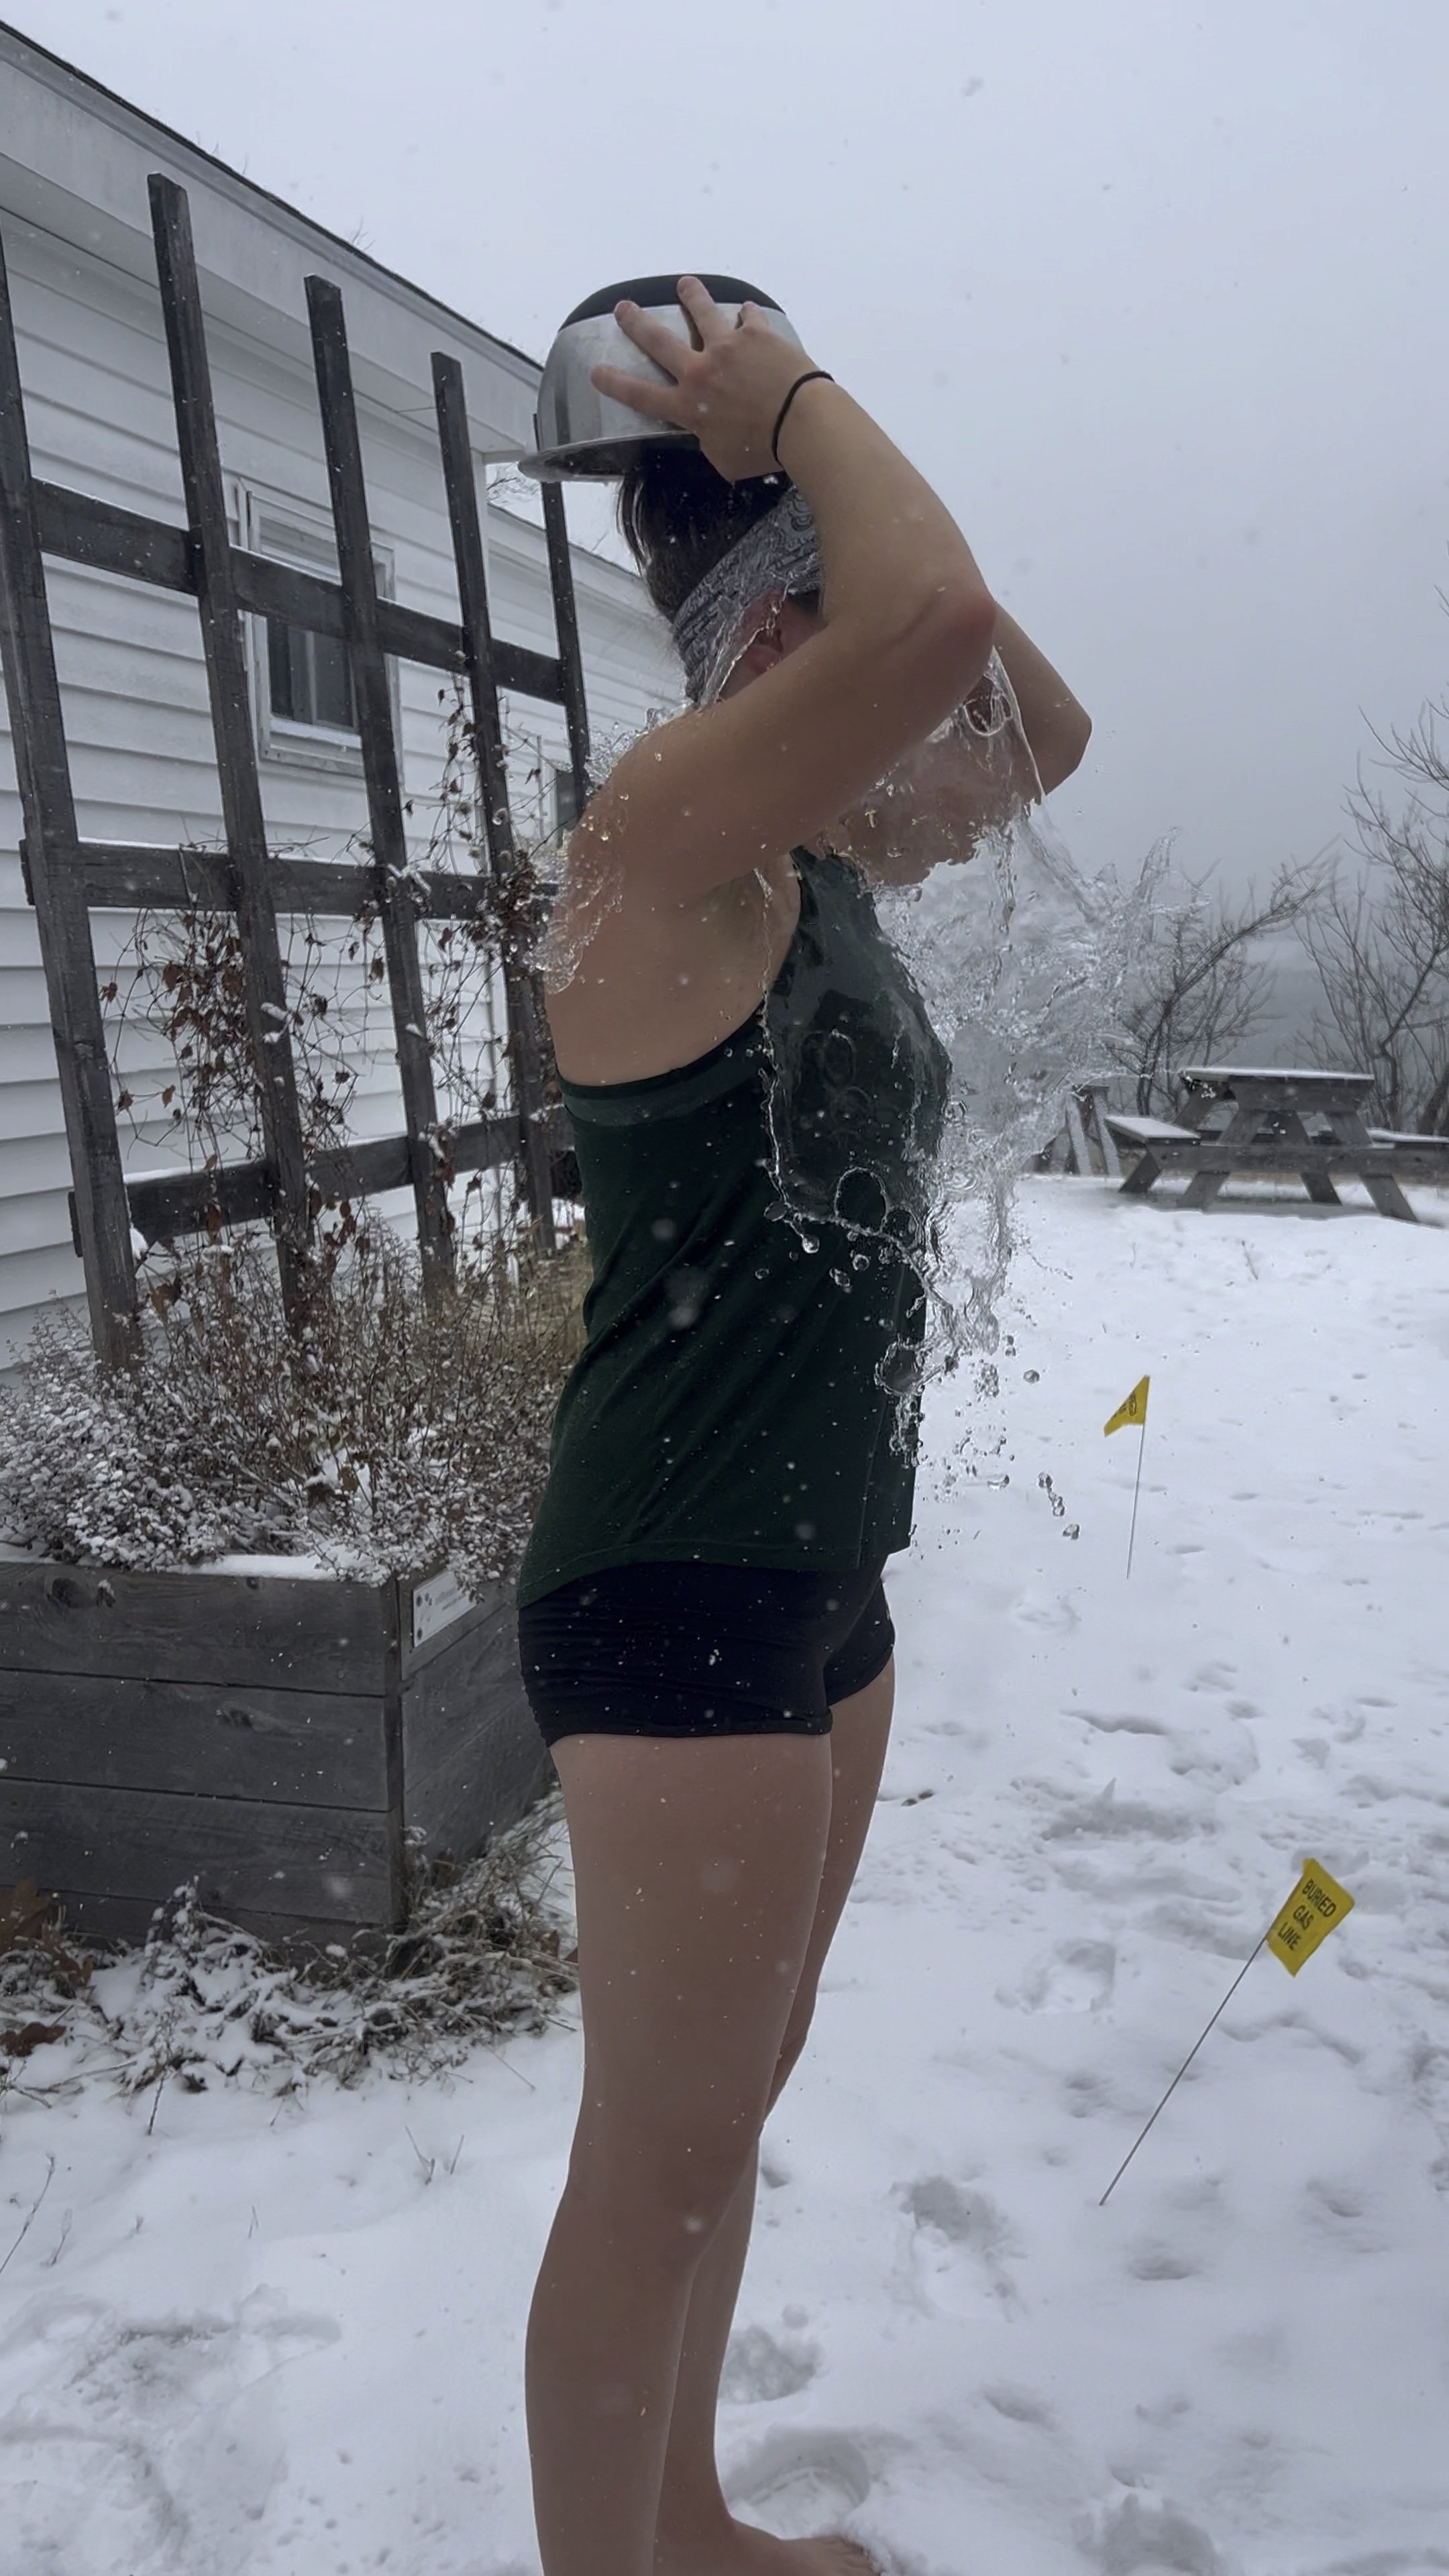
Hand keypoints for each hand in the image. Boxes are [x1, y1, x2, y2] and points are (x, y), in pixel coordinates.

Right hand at [590, 276, 817, 482]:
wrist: (800, 423)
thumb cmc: (764, 452)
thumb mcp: (724, 460)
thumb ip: (709, 442)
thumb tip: (709, 434)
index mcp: (689, 407)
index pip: (640, 395)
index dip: (614, 383)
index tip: (596, 370)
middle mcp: (700, 371)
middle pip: (659, 341)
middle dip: (637, 323)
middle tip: (624, 308)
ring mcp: (726, 347)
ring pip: (701, 313)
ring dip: (691, 296)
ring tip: (685, 285)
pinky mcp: (755, 334)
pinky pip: (747, 317)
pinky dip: (745, 313)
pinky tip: (745, 309)